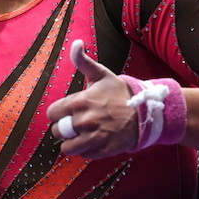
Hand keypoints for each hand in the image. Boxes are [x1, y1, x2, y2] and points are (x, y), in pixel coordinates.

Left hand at [47, 40, 138, 159]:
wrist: (146, 113)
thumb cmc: (119, 93)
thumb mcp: (101, 74)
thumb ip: (84, 61)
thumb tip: (76, 43)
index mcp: (80, 102)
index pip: (52, 114)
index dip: (58, 113)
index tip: (66, 112)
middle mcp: (85, 121)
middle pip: (57, 132)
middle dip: (64, 128)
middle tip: (74, 124)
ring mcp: (94, 137)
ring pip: (67, 147)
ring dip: (72, 142)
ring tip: (81, 135)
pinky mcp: (103, 150)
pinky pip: (83, 155)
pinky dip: (86, 150)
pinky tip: (93, 141)